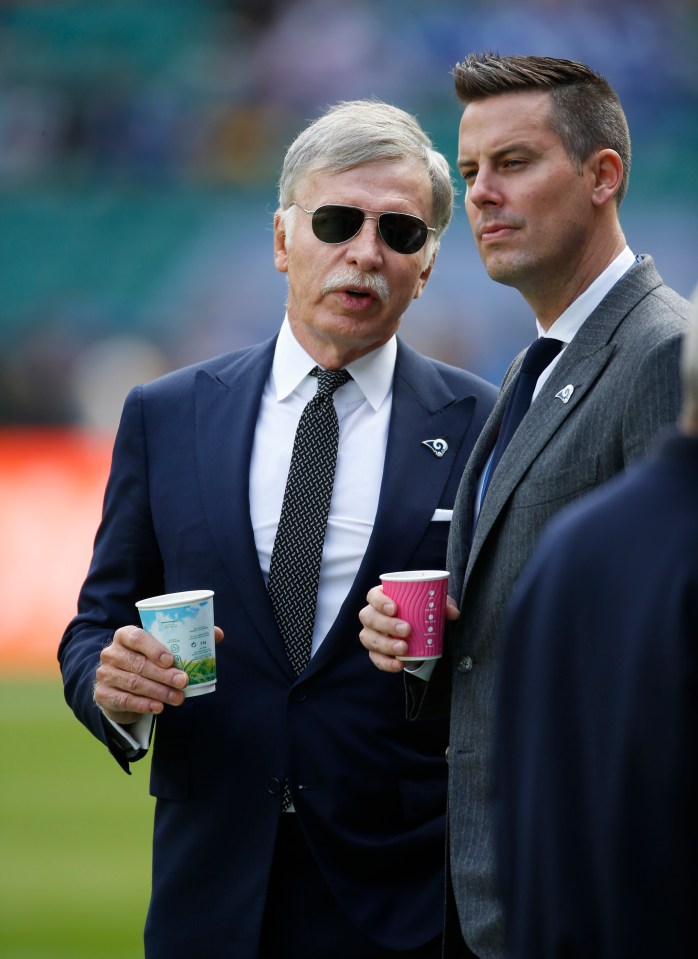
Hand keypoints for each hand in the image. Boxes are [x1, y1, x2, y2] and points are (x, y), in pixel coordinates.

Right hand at [94, 624, 223, 724]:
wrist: (120, 685)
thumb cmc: (147, 661)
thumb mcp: (161, 649)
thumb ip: (187, 640)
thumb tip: (218, 634)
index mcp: (125, 635)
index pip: (136, 637)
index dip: (153, 648)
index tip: (172, 660)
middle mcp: (111, 653)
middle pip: (138, 663)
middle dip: (163, 675)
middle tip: (183, 681)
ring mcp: (105, 674)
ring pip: (134, 683)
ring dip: (158, 692)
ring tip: (178, 698)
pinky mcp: (104, 694)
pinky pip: (125, 700)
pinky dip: (143, 705)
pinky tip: (159, 708)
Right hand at [359, 586, 458, 672]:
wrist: (420, 632)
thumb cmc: (422, 610)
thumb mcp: (434, 604)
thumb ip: (444, 604)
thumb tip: (453, 613)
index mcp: (382, 598)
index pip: (372, 596)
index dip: (379, 601)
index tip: (394, 608)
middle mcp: (371, 615)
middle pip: (369, 617)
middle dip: (386, 624)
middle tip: (407, 629)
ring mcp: (371, 634)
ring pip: (368, 638)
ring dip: (385, 644)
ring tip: (404, 648)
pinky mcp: (375, 652)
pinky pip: (375, 658)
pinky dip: (386, 663)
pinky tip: (399, 664)